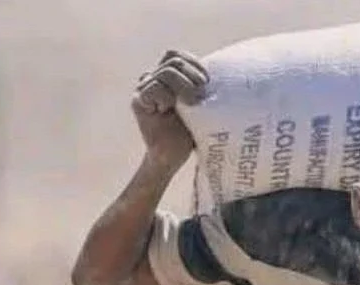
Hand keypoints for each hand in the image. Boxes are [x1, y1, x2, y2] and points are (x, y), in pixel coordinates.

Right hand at [131, 50, 208, 171]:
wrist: (173, 155)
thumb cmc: (191, 131)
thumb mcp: (201, 105)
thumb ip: (199, 87)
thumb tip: (220, 72)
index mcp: (165, 76)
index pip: (175, 55)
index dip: (193, 63)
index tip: (208, 81)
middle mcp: (151, 78)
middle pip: (173, 61)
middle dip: (192, 76)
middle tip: (201, 94)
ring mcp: (143, 88)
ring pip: (165, 72)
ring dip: (183, 86)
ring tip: (191, 103)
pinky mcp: (139, 102)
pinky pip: (154, 88)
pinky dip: (167, 98)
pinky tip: (169, 110)